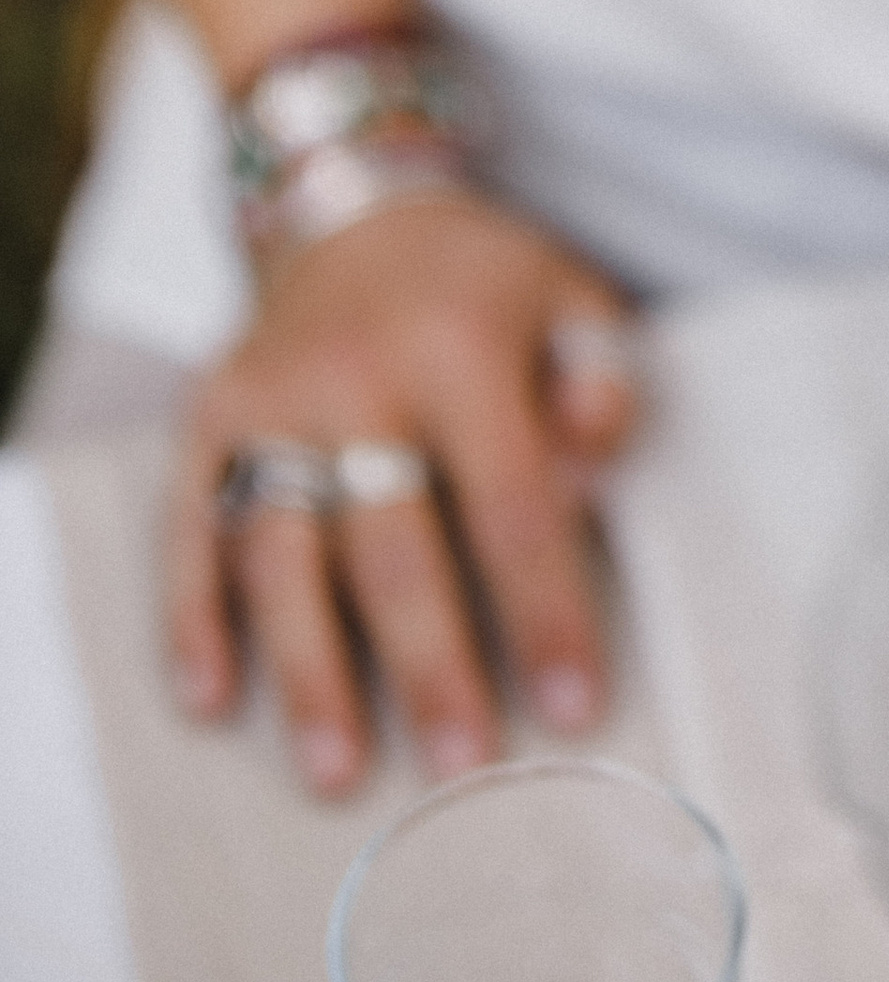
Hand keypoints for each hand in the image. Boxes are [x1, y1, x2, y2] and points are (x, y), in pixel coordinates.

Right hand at [169, 192, 639, 796]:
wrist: (359, 211)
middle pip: (391, 548)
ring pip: (282, 557)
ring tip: (338, 770)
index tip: (573, 709)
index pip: (514, 505)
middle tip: (461, 764)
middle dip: (430, 666)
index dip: (545, 612)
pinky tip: (211, 700)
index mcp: (459, 348)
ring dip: (308, 671)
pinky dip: (194, 618)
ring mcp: (270, 401)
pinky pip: (191, 530)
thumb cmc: (484, 286)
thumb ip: (604, 383)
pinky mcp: (207, 419)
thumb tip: (595, 474)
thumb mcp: (573, 300)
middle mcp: (354, 376)